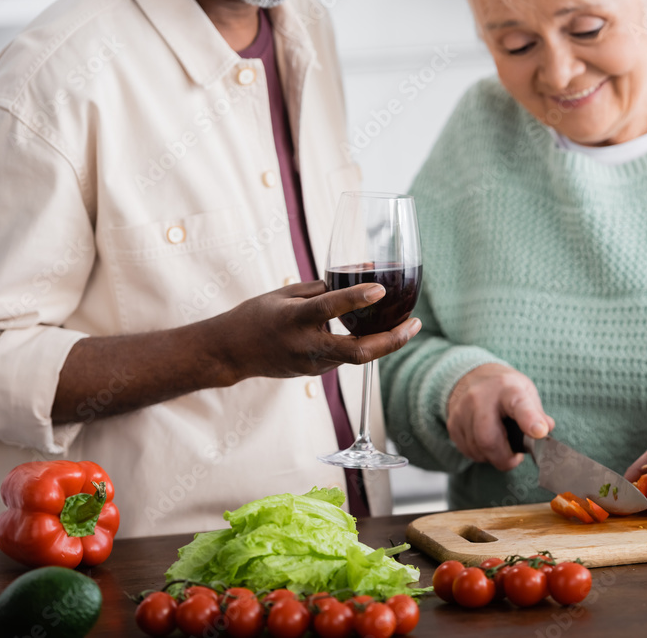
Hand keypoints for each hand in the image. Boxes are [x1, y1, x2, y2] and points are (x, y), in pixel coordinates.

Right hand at [212, 280, 420, 382]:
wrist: (231, 353)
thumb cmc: (258, 315)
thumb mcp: (287, 294)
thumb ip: (324, 287)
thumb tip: (363, 273)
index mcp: (293, 319)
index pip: (329, 308)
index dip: (356, 298)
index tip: (381, 289)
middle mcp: (305, 346)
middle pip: (357, 351)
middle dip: (392, 340)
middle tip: (415, 324)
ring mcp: (312, 365)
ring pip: (357, 357)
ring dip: (385, 342)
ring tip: (408, 324)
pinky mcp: (316, 373)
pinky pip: (347, 358)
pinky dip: (367, 345)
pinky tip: (381, 332)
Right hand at [446, 364, 555, 471]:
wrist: (469, 376)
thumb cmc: (502, 388)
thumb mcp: (525, 391)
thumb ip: (537, 412)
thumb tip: (547, 428)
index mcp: (507, 388)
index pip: (519, 405)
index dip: (530, 420)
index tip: (539, 432)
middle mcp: (480, 397)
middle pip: (488, 439)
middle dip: (504, 458)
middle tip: (514, 458)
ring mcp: (462, 410)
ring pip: (477, 449)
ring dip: (492, 456)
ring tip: (500, 445)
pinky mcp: (452, 424)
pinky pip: (467, 451)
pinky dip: (480, 454)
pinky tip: (485, 443)